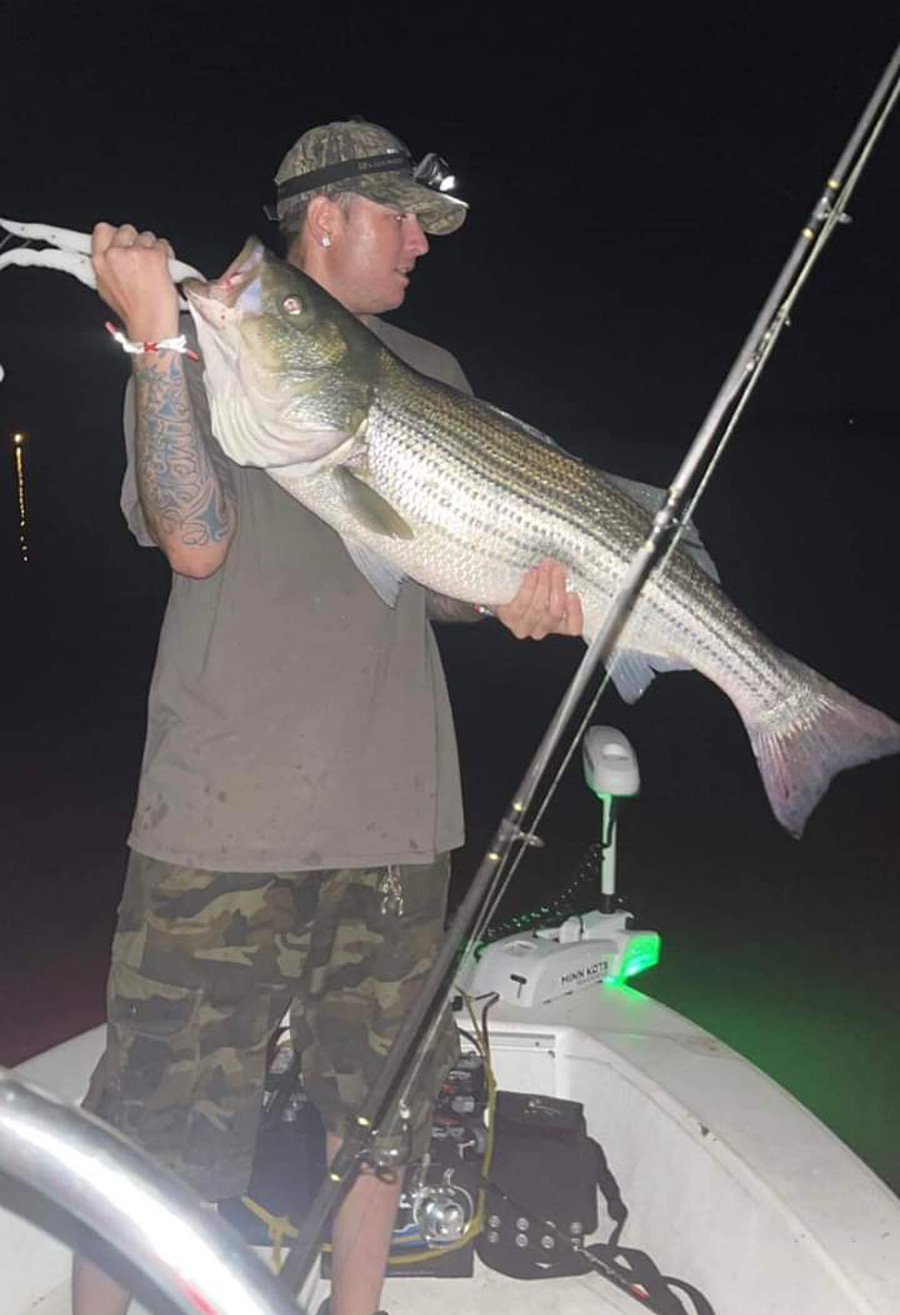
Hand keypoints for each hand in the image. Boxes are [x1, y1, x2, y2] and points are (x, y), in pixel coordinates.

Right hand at [91, 222, 178, 341]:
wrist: (150, 326)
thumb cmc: (133, 313)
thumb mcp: (107, 289)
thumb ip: (108, 267)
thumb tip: (112, 255)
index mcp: (100, 263)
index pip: (102, 230)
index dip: (115, 234)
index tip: (121, 238)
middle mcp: (114, 255)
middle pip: (127, 229)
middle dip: (137, 242)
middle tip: (143, 261)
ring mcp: (134, 254)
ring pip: (147, 236)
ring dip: (153, 250)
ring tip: (154, 271)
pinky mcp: (154, 256)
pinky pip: (163, 244)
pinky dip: (167, 255)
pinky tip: (164, 271)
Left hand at [494, 559, 583, 639]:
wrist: (504, 590)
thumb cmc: (532, 587)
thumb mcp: (551, 585)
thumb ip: (560, 582)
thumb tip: (564, 568)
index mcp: (558, 624)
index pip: (573, 627)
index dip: (575, 613)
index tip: (573, 594)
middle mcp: (542, 628)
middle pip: (554, 613)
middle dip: (557, 587)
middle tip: (557, 570)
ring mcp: (525, 626)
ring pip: (539, 608)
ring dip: (543, 584)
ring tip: (545, 567)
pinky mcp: (509, 619)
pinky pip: (522, 604)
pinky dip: (529, 587)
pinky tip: (531, 574)